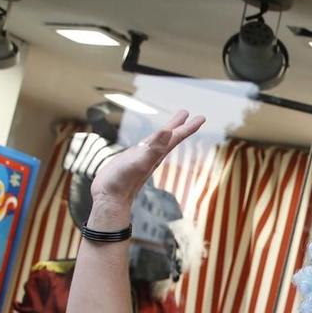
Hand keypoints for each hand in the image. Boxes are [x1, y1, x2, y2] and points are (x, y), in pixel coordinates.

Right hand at [87, 110, 206, 226]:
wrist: (110, 198)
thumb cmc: (124, 181)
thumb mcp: (140, 161)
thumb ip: (155, 147)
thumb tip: (169, 132)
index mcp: (157, 154)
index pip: (176, 136)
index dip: (188, 126)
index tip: (201, 117)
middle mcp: (152, 156)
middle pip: (169, 138)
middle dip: (180, 125)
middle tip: (188, 113)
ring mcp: (142, 159)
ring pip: (158, 142)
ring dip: (166, 132)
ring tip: (171, 125)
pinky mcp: (131, 161)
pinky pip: (144, 148)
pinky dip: (149, 142)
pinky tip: (147, 143)